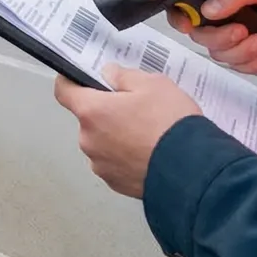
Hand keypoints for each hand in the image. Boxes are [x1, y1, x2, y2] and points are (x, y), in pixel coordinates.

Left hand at [55, 65, 202, 198]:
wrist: (193, 169)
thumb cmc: (171, 125)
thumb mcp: (153, 84)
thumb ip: (124, 76)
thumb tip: (109, 74)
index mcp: (92, 111)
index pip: (64, 91)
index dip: (70, 82)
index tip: (78, 79)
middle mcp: (89, 139)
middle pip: (88, 118)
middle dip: (107, 112)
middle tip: (135, 108)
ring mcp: (101, 164)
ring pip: (102, 142)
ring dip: (117, 136)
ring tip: (148, 133)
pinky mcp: (115, 182)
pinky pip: (115, 163)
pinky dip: (127, 157)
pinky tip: (150, 151)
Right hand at [169, 0, 256, 74]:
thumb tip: (207, 10)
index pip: (191, 3)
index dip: (183, 16)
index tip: (190, 26)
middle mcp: (228, 12)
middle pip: (202, 34)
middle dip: (221, 38)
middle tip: (243, 32)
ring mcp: (240, 33)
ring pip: (219, 53)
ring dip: (240, 52)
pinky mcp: (253, 52)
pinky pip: (238, 65)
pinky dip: (251, 64)